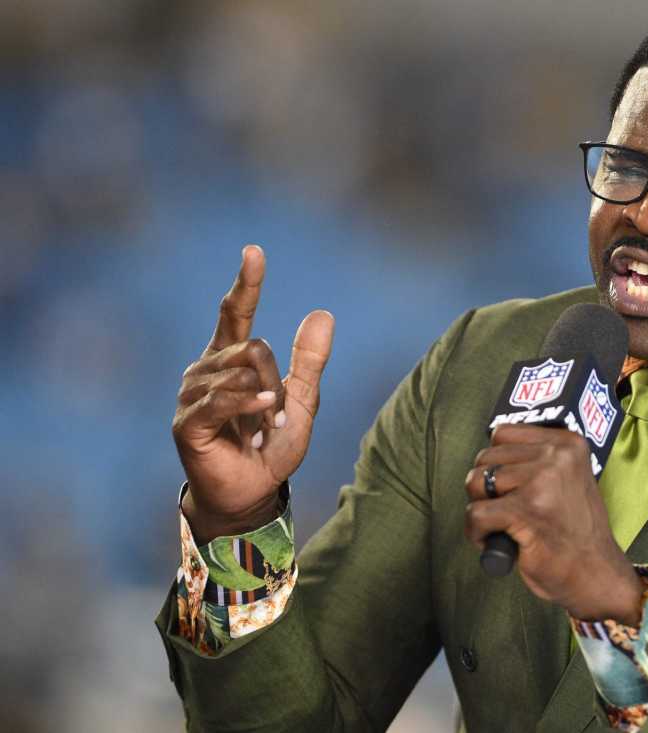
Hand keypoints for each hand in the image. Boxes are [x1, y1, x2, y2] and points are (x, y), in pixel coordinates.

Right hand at [172, 245, 334, 542]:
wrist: (252, 493)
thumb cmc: (271, 446)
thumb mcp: (302, 401)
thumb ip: (309, 361)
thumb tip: (322, 313)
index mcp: (230, 358)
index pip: (234, 311)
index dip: (246, 283)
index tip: (254, 251)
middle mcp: (205, 368)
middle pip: (253, 347)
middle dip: (278, 381)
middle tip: (278, 415)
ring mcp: (191, 394)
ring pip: (241, 372)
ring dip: (267, 402)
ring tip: (264, 429)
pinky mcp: (187, 422)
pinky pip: (222, 398)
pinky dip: (248, 405)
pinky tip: (263, 416)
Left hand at [463, 425, 644, 623]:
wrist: (596, 574)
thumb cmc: (576, 533)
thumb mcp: (567, 479)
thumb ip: (536, 460)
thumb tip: (489, 456)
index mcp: (567, 443)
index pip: (503, 433)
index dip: (497, 462)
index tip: (509, 486)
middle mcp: (557, 456)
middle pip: (486, 457)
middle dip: (486, 487)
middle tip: (506, 510)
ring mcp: (542, 482)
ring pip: (477, 483)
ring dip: (480, 508)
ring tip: (503, 524)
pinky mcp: (527, 510)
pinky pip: (476, 513)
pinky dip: (476, 532)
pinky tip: (495, 540)